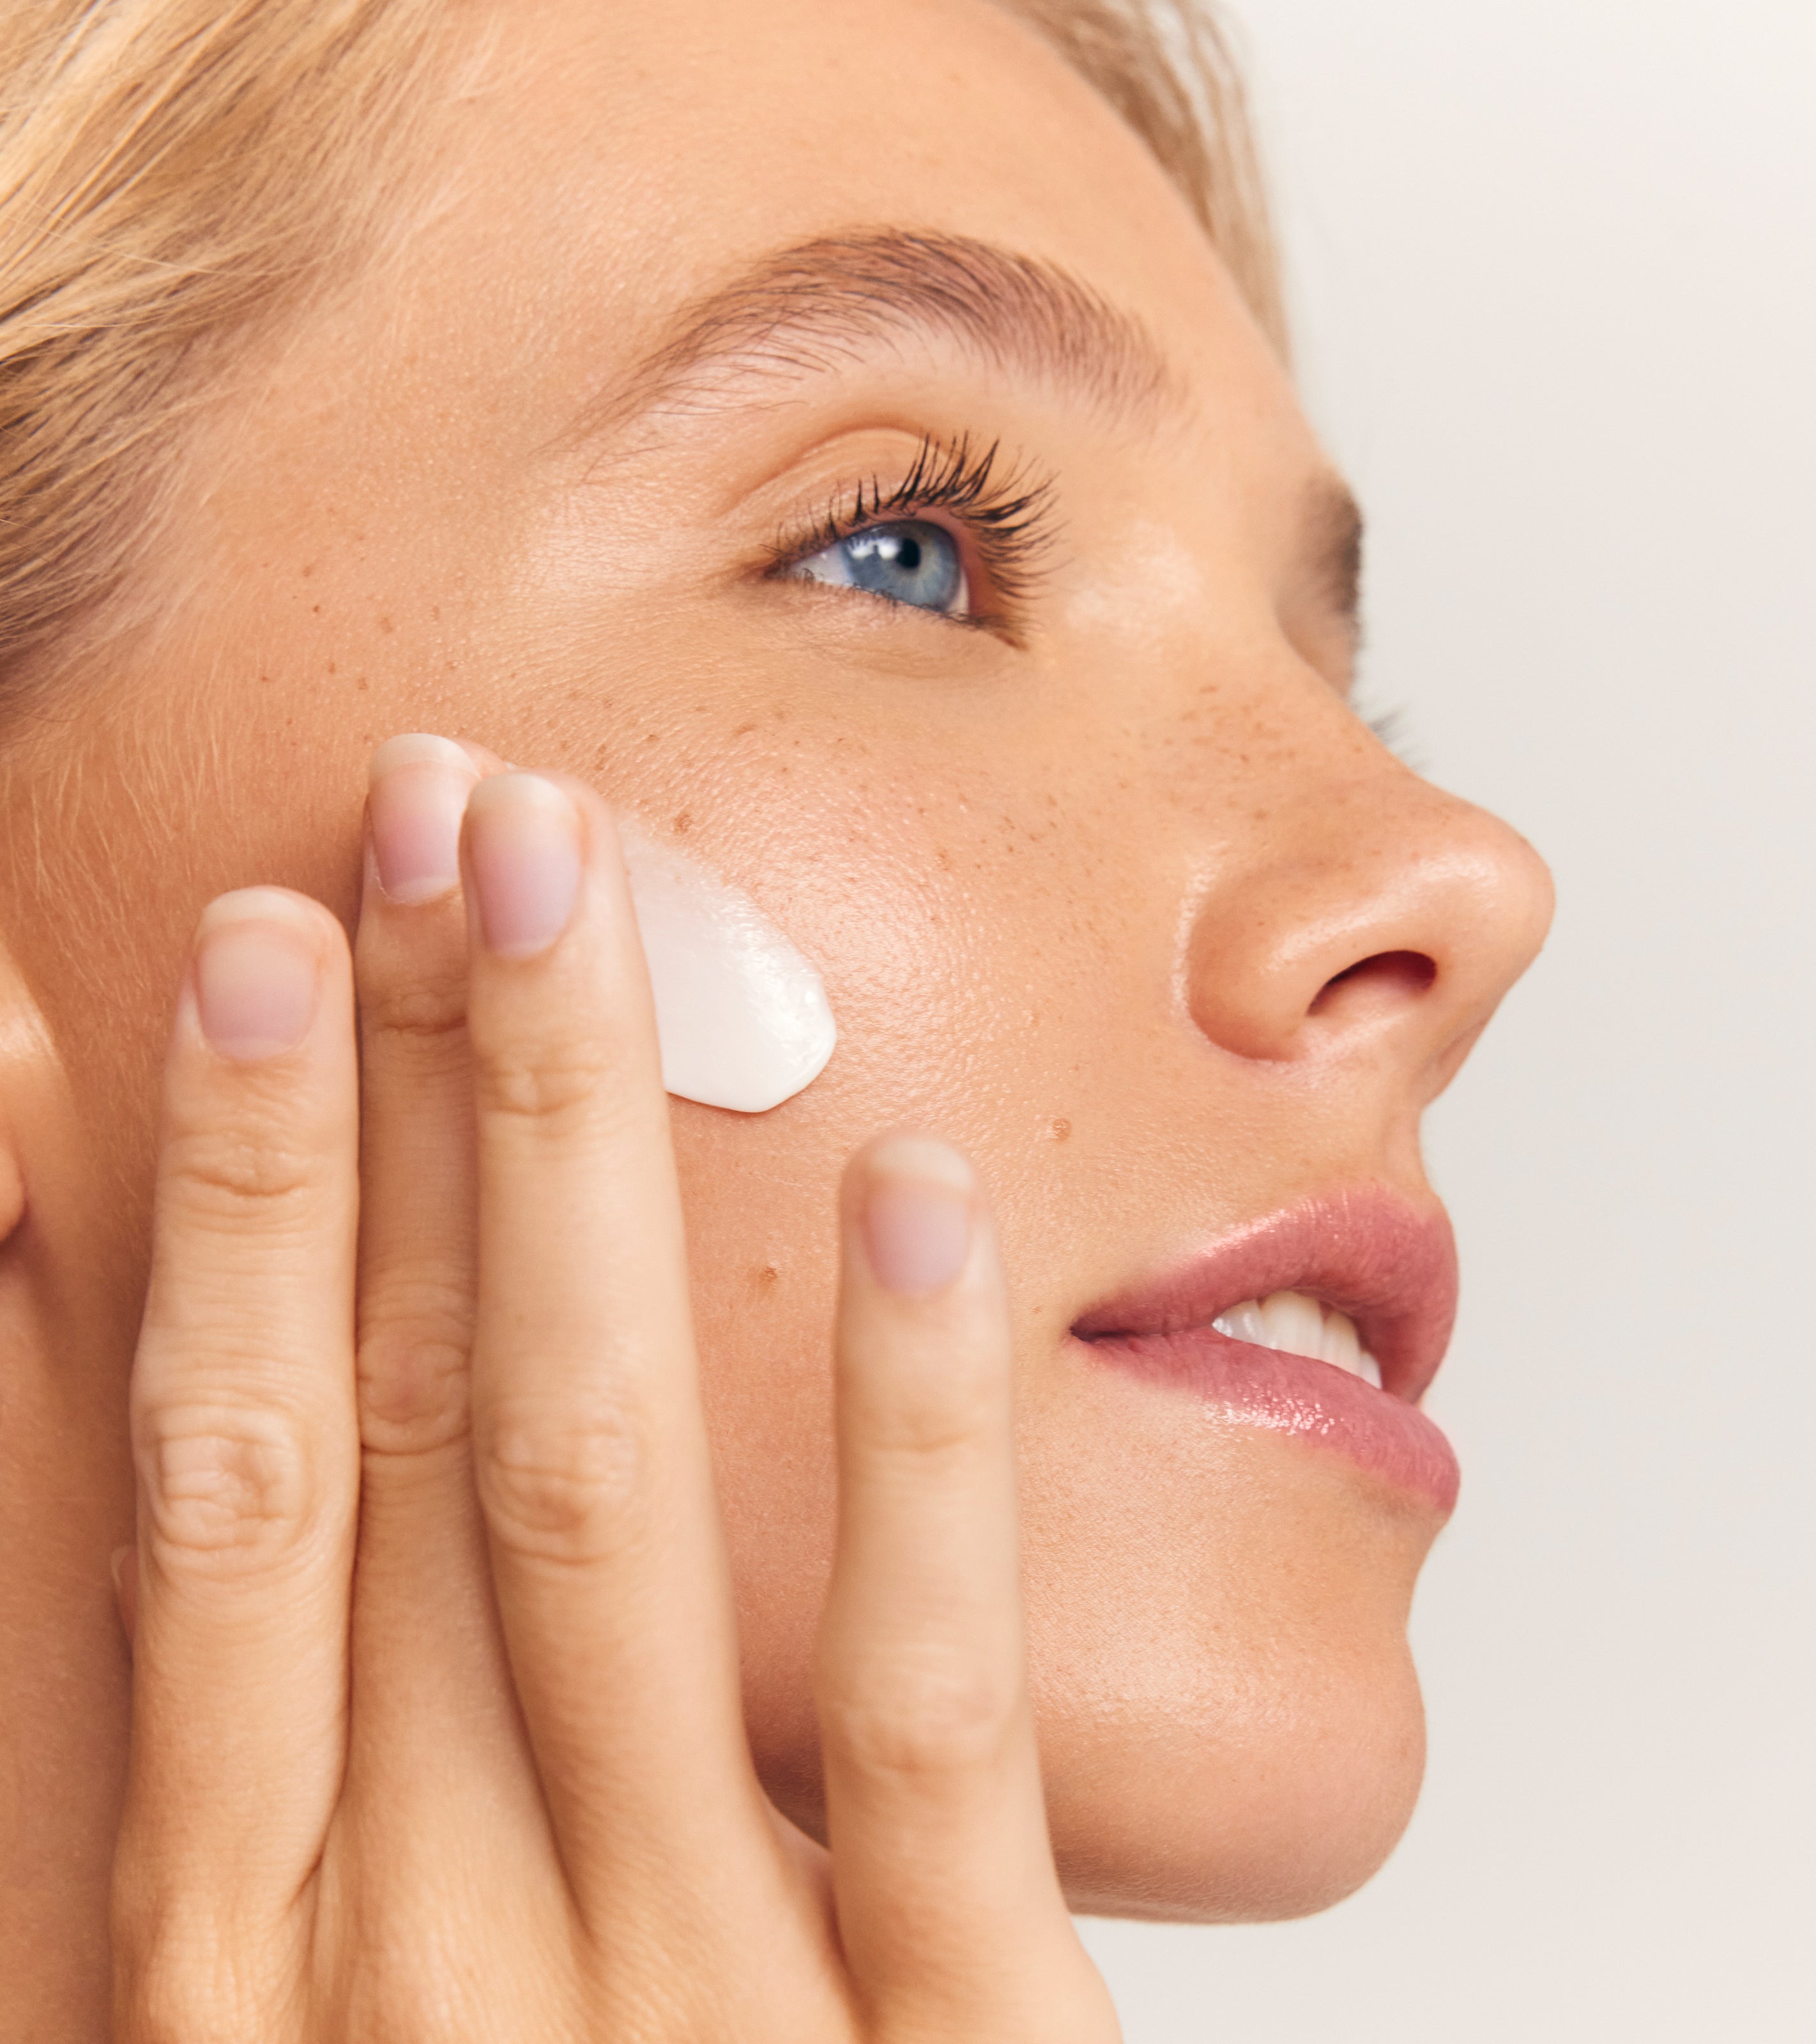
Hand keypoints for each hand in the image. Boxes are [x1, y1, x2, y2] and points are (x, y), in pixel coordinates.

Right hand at [110, 736, 1118, 2041]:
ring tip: (573, 896)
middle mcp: (420, 1958)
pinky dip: (915, 1436)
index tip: (167, 971)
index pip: (192, 1494)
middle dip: (383, 1098)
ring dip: (576, 1166)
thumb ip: (292, 1840)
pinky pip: (922, 1705)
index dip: (163, 1213)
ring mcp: (687, 2007)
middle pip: (390, 1426)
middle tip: (402, 824)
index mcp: (235, 1971)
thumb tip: (256, 1506)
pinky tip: (921, 1191)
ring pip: (603, 1496)